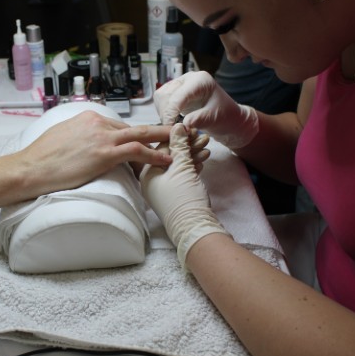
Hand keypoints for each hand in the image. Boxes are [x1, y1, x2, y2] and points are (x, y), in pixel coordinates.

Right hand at [19, 111, 172, 193]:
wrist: (31, 168)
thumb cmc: (41, 158)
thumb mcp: (61, 138)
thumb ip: (78, 137)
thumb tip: (84, 145)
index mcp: (87, 118)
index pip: (118, 126)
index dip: (134, 136)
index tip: (147, 141)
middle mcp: (97, 123)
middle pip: (133, 128)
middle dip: (157, 130)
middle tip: (175, 132)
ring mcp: (102, 137)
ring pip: (141, 135)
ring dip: (163, 139)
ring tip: (180, 143)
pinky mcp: (104, 153)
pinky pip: (137, 151)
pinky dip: (155, 154)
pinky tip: (167, 159)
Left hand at [140, 124, 230, 270]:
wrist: (195, 228)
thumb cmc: (184, 198)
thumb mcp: (182, 168)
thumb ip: (179, 145)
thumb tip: (176, 126)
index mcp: (147, 174)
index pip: (159, 148)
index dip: (177, 137)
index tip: (191, 130)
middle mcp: (152, 181)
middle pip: (169, 156)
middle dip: (187, 146)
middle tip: (202, 137)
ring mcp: (163, 189)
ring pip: (178, 166)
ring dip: (192, 155)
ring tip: (207, 147)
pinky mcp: (175, 195)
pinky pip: (182, 176)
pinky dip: (192, 167)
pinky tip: (203, 160)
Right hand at [154, 71, 258, 149]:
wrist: (229, 118)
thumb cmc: (225, 116)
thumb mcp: (215, 118)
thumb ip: (199, 119)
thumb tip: (183, 124)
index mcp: (200, 80)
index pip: (178, 95)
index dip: (171, 112)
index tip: (170, 127)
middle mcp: (188, 78)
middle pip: (166, 94)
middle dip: (166, 113)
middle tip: (171, 130)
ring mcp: (181, 84)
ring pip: (161, 97)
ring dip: (162, 112)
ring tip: (172, 126)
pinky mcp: (176, 92)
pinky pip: (162, 101)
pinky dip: (163, 112)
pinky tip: (172, 121)